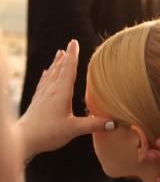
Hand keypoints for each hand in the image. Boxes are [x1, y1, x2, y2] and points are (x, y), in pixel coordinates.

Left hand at [17, 40, 108, 161]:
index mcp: (61, 93)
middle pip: (59, 69)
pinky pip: (43, 83)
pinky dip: (46, 75)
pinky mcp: (37, 102)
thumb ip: (94, 125)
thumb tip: (114, 123)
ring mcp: (42, 95)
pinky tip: (46, 73)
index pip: (69, 69)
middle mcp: (51, 90)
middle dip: (66, 56)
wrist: (24, 139)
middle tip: (70, 44)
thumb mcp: (74, 130)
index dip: (73, 55)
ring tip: (59, 54)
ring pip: (50, 74)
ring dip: (56, 63)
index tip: (75, 42)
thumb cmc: (49, 133)